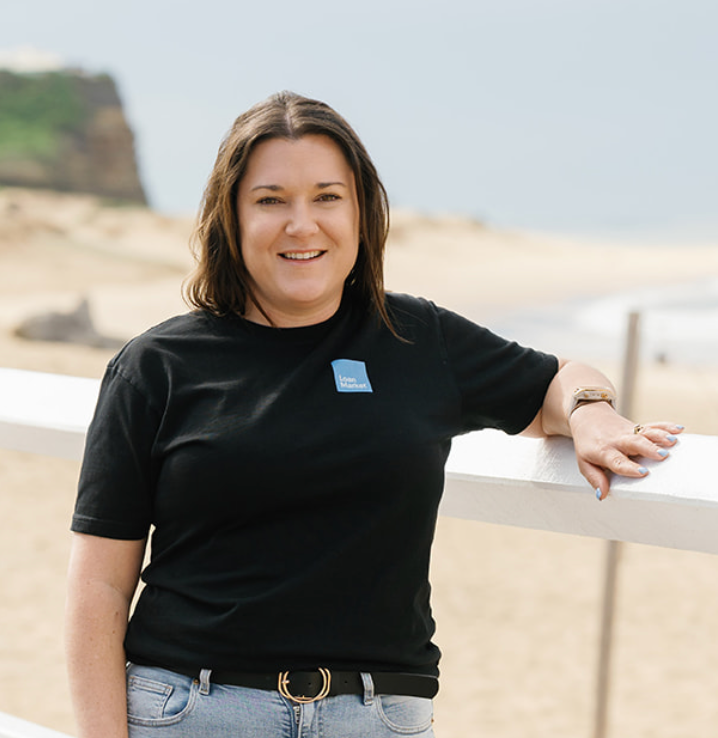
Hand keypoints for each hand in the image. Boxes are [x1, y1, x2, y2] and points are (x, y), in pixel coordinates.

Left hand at [568, 401, 683, 499]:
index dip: (629, 468)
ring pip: (645, 433)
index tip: (642, 473)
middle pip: (634, 444)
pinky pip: (653, 425)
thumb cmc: (588, 444)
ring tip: (673, 442)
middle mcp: (618, 441)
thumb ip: (595, 479)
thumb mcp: (584, 463)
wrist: (587, 418)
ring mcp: (629, 432)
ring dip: (660, 436)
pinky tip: (678, 429)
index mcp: (605, 452)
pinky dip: (666, 426)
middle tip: (663, 455)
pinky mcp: (637, 427)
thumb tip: (601, 495)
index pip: (617, 461)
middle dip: (649, 449)